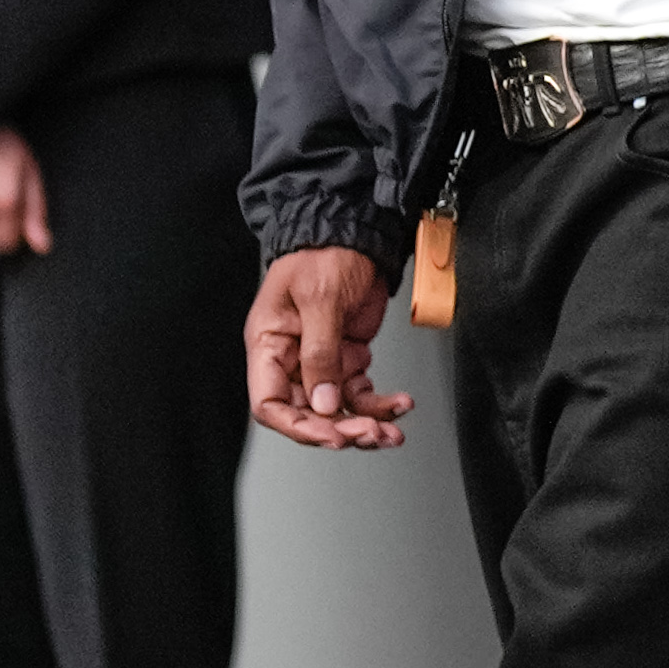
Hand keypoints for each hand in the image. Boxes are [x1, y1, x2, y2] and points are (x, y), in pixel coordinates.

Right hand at [246, 248, 412, 450]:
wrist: (357, 232)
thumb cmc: (324, 253)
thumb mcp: (319, 298)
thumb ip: (320, 352)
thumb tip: (322, 402)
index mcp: (269, 346)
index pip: (271, 405)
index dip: (298, 427)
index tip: (331, 435)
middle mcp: (292, 359)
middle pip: (309, 413)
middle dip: (340, 429)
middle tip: (370, 435)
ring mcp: (322, 359)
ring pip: (337, 409)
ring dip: (364, 424)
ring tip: (390, 432)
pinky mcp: (349, 356)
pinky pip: (360, 392)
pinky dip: (380, 404)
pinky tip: (399, 405)